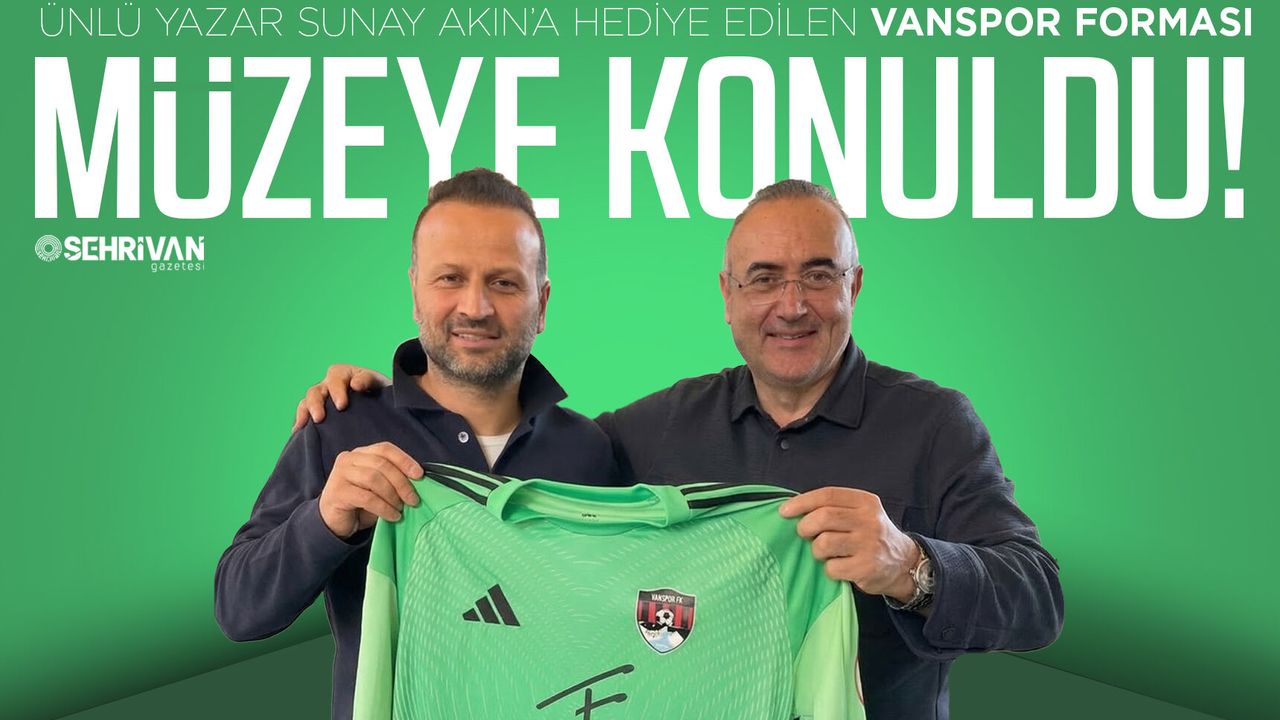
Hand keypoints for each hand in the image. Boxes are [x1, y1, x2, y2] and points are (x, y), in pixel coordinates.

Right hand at [292, 364, 390, 431]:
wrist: (383, 408)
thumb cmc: (381, 394)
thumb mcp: (379, 384)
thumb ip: (368, 380)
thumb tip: (355, 384)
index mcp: (344, 374)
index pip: (336, 378)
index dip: (337, 390)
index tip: (342, 405)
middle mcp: (328, 385)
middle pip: (316, 391)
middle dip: (316, 404)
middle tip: (320, 418)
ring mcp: (321, 400)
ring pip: (306, 402)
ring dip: (304, 413)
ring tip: (303, 426)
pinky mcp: (318, 414)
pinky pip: (304, 416)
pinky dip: (299, 423)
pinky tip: (297, 433)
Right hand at [318, 442, 423, 538]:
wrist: (334, 522)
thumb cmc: (360, 503)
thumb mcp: (379, 487)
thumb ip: (392, 478)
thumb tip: (418, 480)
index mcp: (360, 453)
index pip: (385, 449)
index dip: (404, 460)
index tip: (420, 475)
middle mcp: (348, 459)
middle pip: (381, 464)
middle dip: (401, 482)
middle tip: (413, 500)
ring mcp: (340, 474)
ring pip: (374, 479)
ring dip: (392, 495)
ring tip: (400, 508)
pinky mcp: (337, 492)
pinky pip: (367, 498)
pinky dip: (384, 508)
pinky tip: (392, 516)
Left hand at [779, 487, 919, 601]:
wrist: (904, 563)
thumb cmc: (871, 535)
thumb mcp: (861, 513)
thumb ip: (834, 507)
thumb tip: (794, 507)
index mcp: (865, 502)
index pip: (828, 495)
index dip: (802, 502)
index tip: (784, 510)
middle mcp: (869, 521)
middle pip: (824, 517)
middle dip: (805, 527)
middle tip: (804, 534)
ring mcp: (869, 545)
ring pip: (823, 543)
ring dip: (816, 550)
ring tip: (824, 552)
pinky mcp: (866, 568)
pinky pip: (831, 568)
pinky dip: (829, 569)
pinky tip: (839, 566)